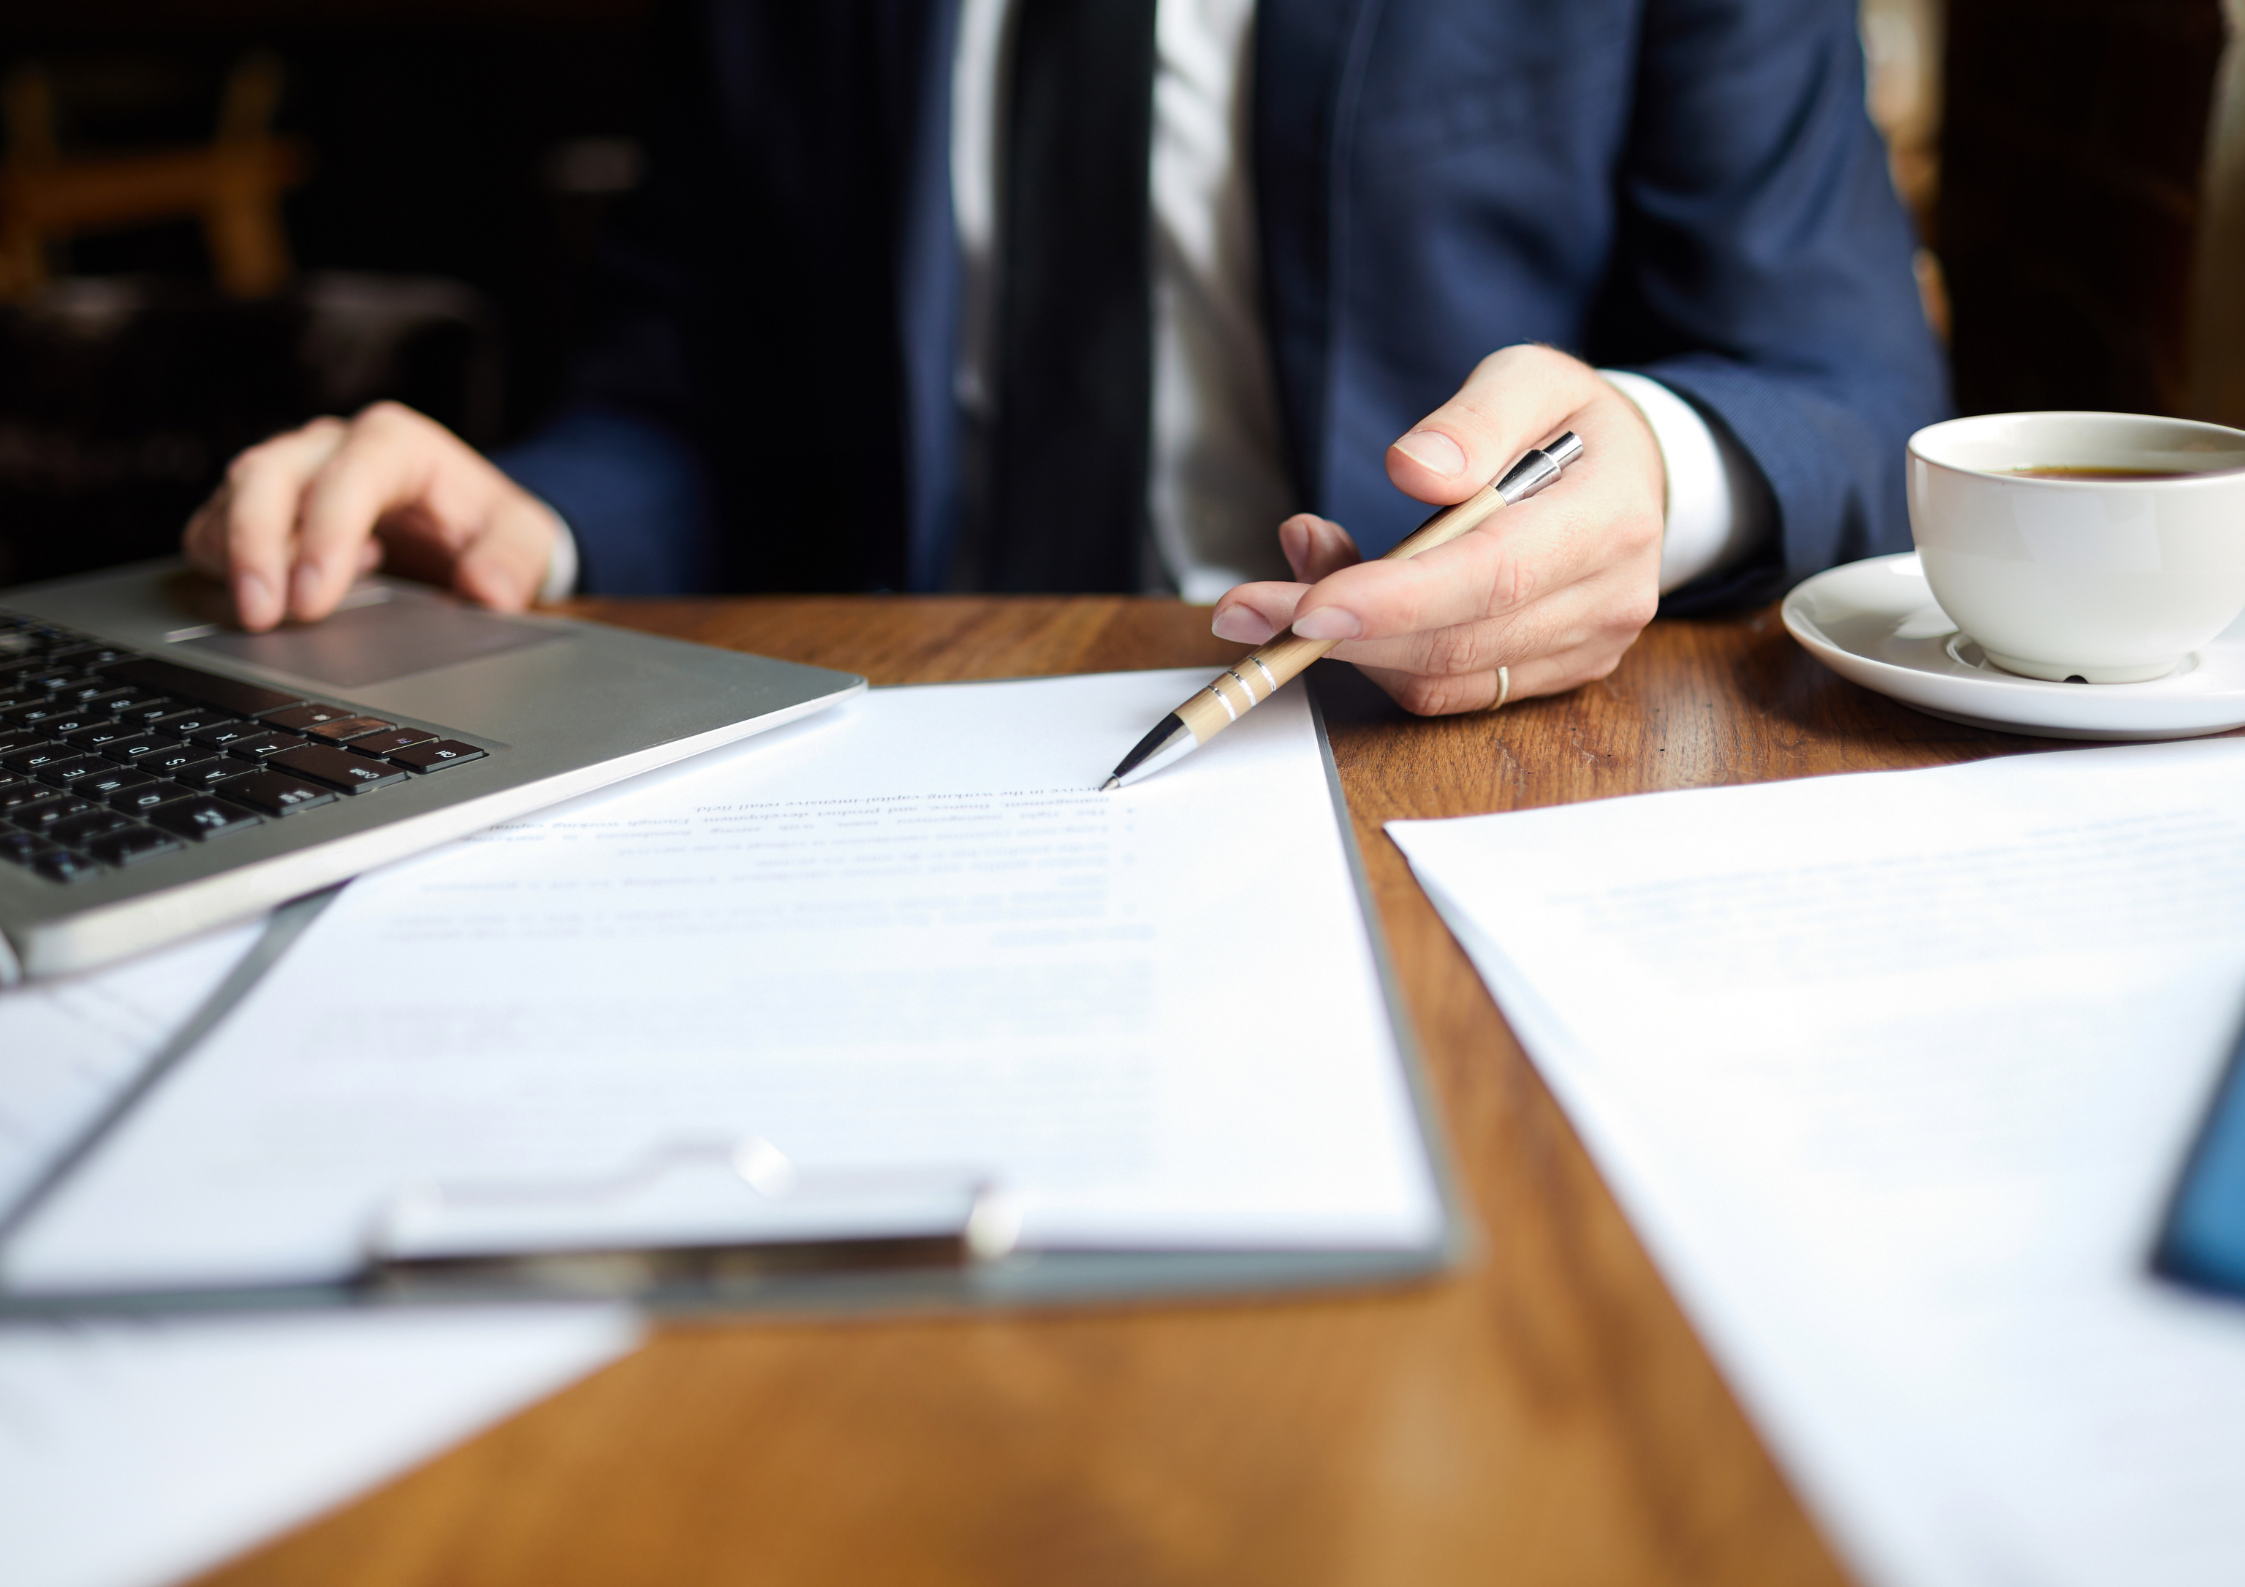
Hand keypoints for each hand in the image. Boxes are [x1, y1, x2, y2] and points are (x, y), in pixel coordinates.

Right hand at [182, 402, 562, 631]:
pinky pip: (218, 523)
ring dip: (230, 556)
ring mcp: (293, 469)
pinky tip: (264, 599)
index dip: (324, 537)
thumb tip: (487, 590)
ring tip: (258, 615)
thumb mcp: (524, 537)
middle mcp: (332, 445)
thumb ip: (513, 560)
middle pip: (267, 474)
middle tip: (261, 617)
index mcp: (396, 443)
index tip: (313, 601)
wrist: (465, 519)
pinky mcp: (266, 503)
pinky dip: (222, 562)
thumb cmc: (486, 523)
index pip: (348, 476)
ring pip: (232, 495)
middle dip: (255, 546)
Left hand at [1209, 345, 1665, 714]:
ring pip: (1443, 678)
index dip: (1396, 600)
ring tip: (1285, 590)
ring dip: (1347, 647)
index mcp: (1609, 520)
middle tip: (1244, 609)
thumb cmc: (1574, 424)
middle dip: (1339, 633)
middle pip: (1456, 641)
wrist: (1637, 478)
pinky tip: (1339, 610)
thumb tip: (1412, 468)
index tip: (1308, 607)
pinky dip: (1379, 660)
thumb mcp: (1534, 379)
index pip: (1494, 576)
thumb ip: (1477, 418)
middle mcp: (1605, 601)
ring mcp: (1582, 650)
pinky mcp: (1551, 676)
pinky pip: (1448, 692)